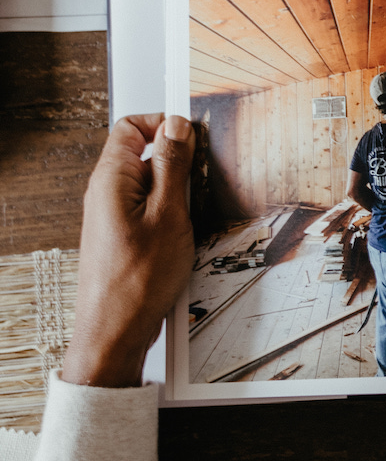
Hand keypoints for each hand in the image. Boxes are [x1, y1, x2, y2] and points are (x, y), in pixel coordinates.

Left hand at [61, 113, 195, 386]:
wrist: (115, 334)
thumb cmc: (136, 282)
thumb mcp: (168, 215)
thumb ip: (172, 166)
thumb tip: (177, 127)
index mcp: (111, 180)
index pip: (131, 127)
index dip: (163, 125)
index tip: (193, 139)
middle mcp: (107, 194)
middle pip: (146, 155)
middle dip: (179, 163)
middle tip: (202, 183)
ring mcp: (115, 216)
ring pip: (154, 186)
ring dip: (180, 193)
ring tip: (194, 217)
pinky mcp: (125, 236)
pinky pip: (153, 210)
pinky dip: (174, 215)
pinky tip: (187, 235)